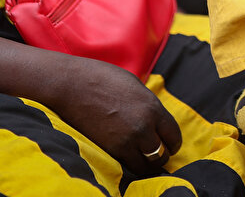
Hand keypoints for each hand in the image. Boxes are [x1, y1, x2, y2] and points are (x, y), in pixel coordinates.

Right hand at [45, 56, 182, 173]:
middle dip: (161, 155)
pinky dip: (130, 165)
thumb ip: (147, 105)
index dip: (173, 142)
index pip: (173, 135)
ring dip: (146, 164)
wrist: (70, 85)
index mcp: (152, 107)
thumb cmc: (101, 78)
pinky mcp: (109, 150)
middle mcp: (143, 126)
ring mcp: (126, 140)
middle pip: (162, 154)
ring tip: (141, 159)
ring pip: (146, 165)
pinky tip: (126, 158)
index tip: (169, 145)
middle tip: (155, 154)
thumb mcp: (134, 86)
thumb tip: (154, 120)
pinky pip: (127, 166)